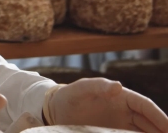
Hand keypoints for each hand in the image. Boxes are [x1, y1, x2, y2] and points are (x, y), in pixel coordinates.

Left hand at [46, 78, 167, 132]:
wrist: (56, 110)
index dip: (160, 117)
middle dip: (161, 131)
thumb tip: (118, 86)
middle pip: (150, 123)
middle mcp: (126, 112)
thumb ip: (98, 86)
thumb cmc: (70, 95)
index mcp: (123, 97)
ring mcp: (120, 125)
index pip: (146, 107)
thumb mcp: (82, 88)